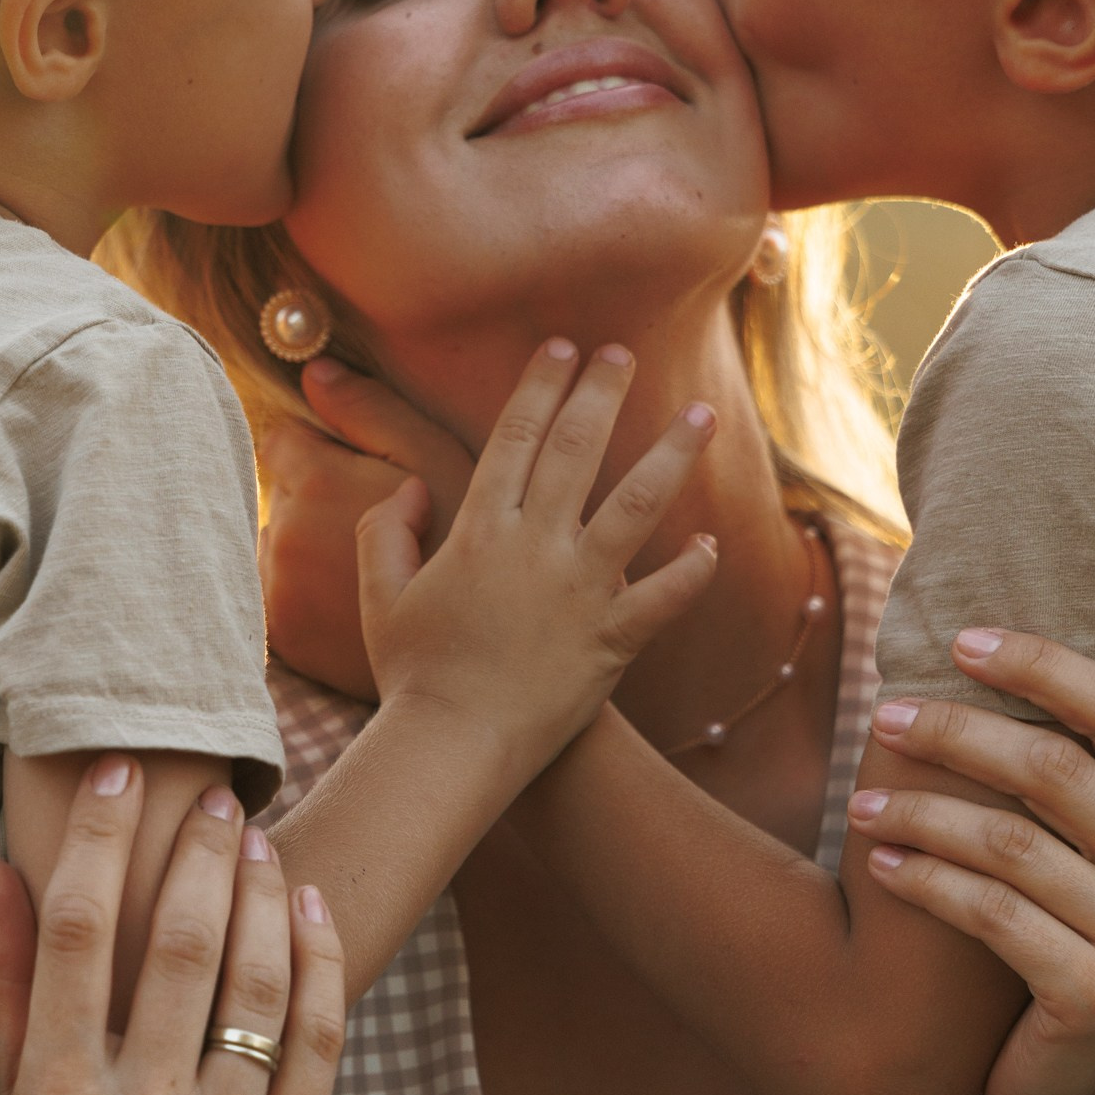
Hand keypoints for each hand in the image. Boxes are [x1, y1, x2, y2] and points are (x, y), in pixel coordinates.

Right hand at [0, 759, 345, 1094]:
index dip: (97, 838)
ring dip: (262, 894)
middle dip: (198, 852)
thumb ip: (0, 987)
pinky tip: (309, 909)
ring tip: (257, 842)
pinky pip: (315, 1042)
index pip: (76, 931)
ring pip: (256, 982)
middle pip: (178, 942)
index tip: (115, 772)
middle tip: (212, 797)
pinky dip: (319, 962)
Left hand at [258, 364, 475, 699]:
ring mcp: (277, 588)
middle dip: (316, 497)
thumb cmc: (467, 547)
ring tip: (365, 568)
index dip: (326, 450)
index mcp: (316, 480)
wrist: (470, 658)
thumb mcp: (435, 459)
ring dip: (308, 544)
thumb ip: (372, 409)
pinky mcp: (281, 634)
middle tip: (376, 523)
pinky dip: (305, 592)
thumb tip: (315, 370)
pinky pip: (276, 592)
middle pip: (280, 493)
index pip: (285, 440)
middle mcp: (283, 532)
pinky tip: (351, 602)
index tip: (365, 474)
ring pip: (277, 542)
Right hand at [354, 339, 716, 783]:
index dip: (542, 385)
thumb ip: (387, 532)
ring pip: (638, 505)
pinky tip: (713, 543)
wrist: (452, 747)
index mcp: (479, 529)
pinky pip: (664, 598)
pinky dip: (692, 571)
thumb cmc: (411, 674)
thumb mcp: (381, 596)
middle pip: (577, 450)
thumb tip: (409, 488)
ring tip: (703, 414)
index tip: (563, 346)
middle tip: (625, 353)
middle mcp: (535, 547)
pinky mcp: (613, 639)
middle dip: (603, 392)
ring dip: (673, 454)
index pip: (516, 435)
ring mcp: (580, 590)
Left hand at [844, 631, 1094, 1094]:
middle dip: (956, 733)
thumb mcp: (1091, 844)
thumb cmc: (1069, 928)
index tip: (957, 641)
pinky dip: (924, 882)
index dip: (1039, 663)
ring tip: (859, 804)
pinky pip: (990, 915)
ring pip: (1009, 842)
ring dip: (920, 813)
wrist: (1079, 1082)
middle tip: (884, 717)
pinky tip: (879, 865)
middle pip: (1054, 767)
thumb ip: (1068, 764)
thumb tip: (969, 645)